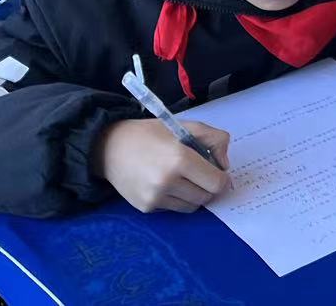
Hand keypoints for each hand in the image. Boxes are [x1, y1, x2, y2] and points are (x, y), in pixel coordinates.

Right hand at [98, 118, 229, 213]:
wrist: (111, 148)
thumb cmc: (152, 134)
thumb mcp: (186, 126)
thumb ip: (215, 139)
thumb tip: (224, 165)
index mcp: (180, 159)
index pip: (216, 183)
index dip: (222, 178)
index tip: (218, 171)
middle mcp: (167, 182)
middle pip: (205, 197)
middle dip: (208, 187)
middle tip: (200, 173)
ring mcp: (155, 198)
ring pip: (191, 206)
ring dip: (193, 195)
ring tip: (183, 178)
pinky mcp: (146, 208)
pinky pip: (173, 208)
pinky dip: (176, 199)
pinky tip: (166, 183)